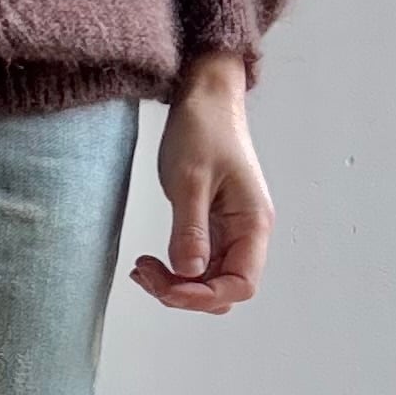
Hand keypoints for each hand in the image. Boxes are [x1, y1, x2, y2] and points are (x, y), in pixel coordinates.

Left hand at [128, 48, 273, 313]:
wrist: (204, 97)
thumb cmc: (203, 129)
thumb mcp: (190, 179)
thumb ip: (190, 229)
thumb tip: (189, 274)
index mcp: (253, 222)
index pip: (241, 284)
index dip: (204, 297)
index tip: (166, 288)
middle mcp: (247, 232)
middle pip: (224, 289)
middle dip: (185, 293)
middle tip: (145, 274)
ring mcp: (230, 230)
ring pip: (208, 280)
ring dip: (177, 284)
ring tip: (142, 268)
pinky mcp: (212, 225)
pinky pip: (198, 262)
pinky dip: (175, 270)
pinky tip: (151, 262)